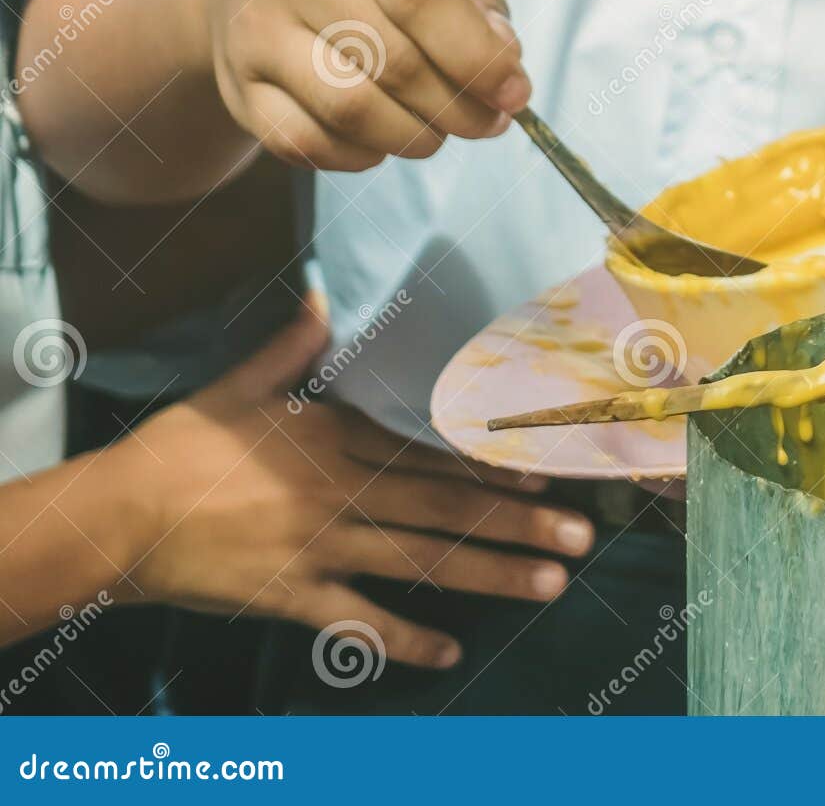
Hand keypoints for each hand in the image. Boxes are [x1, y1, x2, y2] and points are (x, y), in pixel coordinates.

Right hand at [105, 302, 592, 668]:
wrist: (117, 515)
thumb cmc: (180, 448)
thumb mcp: (240, 386)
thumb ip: (292, 346)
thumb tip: (320, 295)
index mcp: (338, 437)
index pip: (433, 451)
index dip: (496, 464)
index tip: (548, 470)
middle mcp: (344, 491)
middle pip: (448, 505)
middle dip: (521, 520)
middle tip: (583, 533)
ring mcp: (324, 546)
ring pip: (423, 559)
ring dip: (491, 573)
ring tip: (550, 582)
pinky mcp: (295, 596)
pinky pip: (360, 623)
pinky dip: (405, 639)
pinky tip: (451, 652)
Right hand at [190, 0, 530, 170]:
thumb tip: (504, 61)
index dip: (477, 58)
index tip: (515, 95)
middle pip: (394, 61)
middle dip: (458, 107)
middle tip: (487, 122)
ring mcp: (255, 24)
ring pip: (350, 109)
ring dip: (413, 137)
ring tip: (438, 132)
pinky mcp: (237, 83)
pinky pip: (307, 142)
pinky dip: (360, 156)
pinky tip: (384, 141)